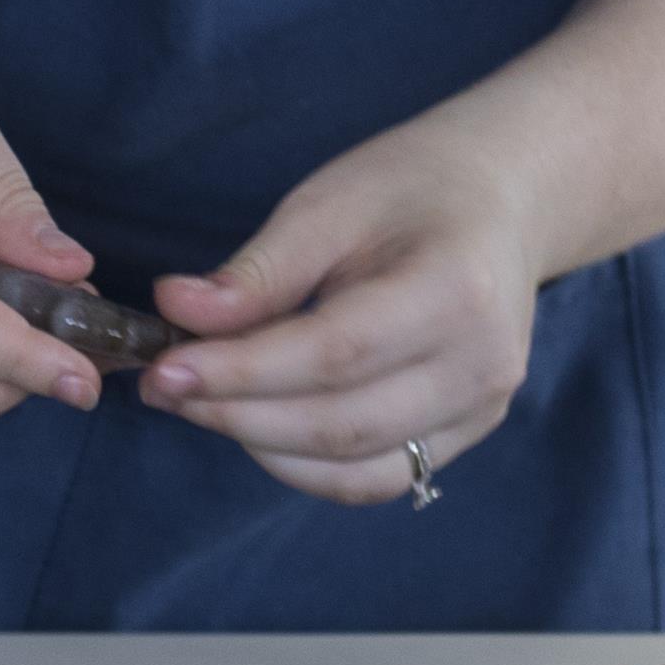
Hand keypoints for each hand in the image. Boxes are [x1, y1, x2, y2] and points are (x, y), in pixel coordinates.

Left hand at [142, 119, 543, 505]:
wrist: (502, 200)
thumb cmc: (412, 187)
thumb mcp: (330, 202)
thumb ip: (258, 271)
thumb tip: (177, 314)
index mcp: (456, 290)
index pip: (334, 354)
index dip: (243, 371)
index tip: (165, 367)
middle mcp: (482, 365)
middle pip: (341, 423)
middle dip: (237, 414)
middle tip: (162, 387)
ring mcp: (482, 409)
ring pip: (356, 467)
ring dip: (262, 446)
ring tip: (197, 402)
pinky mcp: (467, 434)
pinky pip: (377, 477)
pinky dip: (306, 467)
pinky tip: (254, 426)